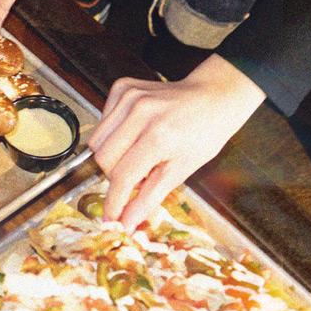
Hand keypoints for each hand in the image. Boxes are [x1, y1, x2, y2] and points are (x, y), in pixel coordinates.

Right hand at [87, 54, 265, 228]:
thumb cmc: (204, 134)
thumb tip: (126, 223)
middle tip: (136, 176)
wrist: (213, 97)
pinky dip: (112, 135)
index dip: (114, 201)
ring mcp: (129, 96)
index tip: (111, 216)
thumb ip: (149, 198)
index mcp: (159, 136)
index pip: (122, 176)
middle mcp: (141, 113)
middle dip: (115, 176)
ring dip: (112, 155)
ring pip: (97, 141)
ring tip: (136, 154)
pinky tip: (133, 134)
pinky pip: (102, 122)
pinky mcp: (122, 87)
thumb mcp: (182, 171)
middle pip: (103, 158)